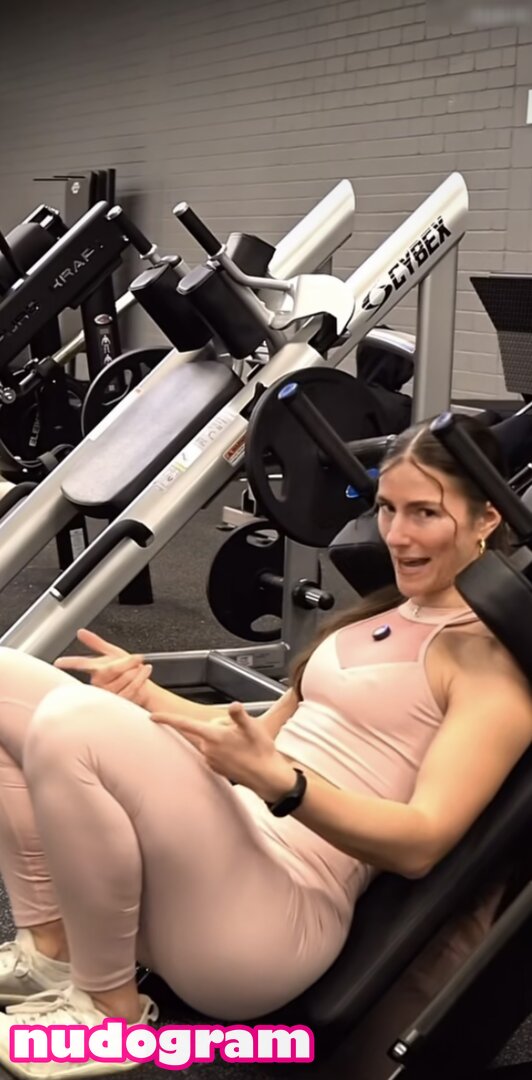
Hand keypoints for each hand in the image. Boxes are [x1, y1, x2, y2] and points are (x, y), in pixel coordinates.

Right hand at [54, 629, 152, 707]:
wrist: (142, 687)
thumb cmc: (125, 672)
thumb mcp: (111, 653)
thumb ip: (96, 643)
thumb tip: (80, 632)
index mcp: (95, 673)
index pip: (82, 664)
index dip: (70, 663)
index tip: (59, 662)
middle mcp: (99, 686)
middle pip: (112, 669)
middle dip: (127, 662)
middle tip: (135, 660)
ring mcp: (110, 696)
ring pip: (123, 679)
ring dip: (137, 670)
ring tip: (142, 666)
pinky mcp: (122, 704)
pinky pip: (133, 689)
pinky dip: (142, 678)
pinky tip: (146, 671)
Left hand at [151, 701, 294, 797]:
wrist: (268, 777)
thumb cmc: (261, 751)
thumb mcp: (254, 728)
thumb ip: (240, 716)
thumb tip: (234, 706)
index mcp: (214, 736)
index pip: (184, 725)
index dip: (167, 719)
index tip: (152, 717)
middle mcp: (208, 749)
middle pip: (205, 729)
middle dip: (219, 725)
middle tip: (240, 732)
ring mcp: (211, 760)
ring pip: (210, 740)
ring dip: (222, 738)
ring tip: (242, 745)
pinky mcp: (216, 768)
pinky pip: (215, 752)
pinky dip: (223, 749)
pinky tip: (238, 754)